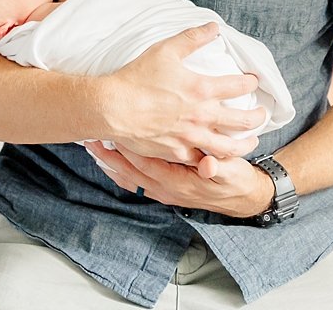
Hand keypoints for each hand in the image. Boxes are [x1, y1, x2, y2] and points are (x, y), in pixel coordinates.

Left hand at [85, 141, 273, 218]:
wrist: (242, 200)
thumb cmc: (236, 181)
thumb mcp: (233, 173)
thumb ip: (220, 168)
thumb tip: (209, 165)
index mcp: (181, 182)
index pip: (148, 163)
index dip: (130, 149)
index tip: (113, 133)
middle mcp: (167, 189)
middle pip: (131, 172)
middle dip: (110, 157)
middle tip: (90, 141)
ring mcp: (164, 192)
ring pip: (130, 178)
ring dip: (111, 164)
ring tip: (93, 148)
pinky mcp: (165, 190)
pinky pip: (137, 182)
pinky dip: (122, 172)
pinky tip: (111, 162)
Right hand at [100, 24, 263, 163]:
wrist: (113, 107)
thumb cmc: (137, 77)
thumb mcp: (165, 50)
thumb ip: (192, 38)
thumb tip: (213, 27)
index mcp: (201, 89)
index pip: (238, 86)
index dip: (250, 83)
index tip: (253, 82)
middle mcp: (201, 115)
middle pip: (241, 121)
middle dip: (257, 118)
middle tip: (262, 116)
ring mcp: (190, 136)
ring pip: (227, 147)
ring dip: (244, 145)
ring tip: (251, 143)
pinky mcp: (177, 152)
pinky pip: (202, 160)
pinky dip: (214, 159)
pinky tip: (218, 157)